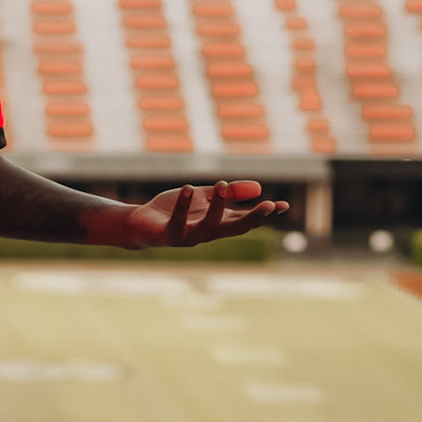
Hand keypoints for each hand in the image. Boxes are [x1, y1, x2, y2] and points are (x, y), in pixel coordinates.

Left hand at [120, 180, 289, 249]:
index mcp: (217, 223)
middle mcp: (207, 233)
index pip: (246, 220)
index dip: (264, 214)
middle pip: (235, 228)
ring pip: (209, 227)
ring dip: (218, 207)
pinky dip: (184, 205)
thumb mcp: (203, 197)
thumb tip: (259, 187)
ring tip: (222, 185)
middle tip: (268, 205)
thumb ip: (228, 193)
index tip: (282, 205)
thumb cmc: (173, 210)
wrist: (139, 224)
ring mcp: (188, 236)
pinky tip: (189, 188)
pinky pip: (178, 222)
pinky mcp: (168, 235)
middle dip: (252, 218)